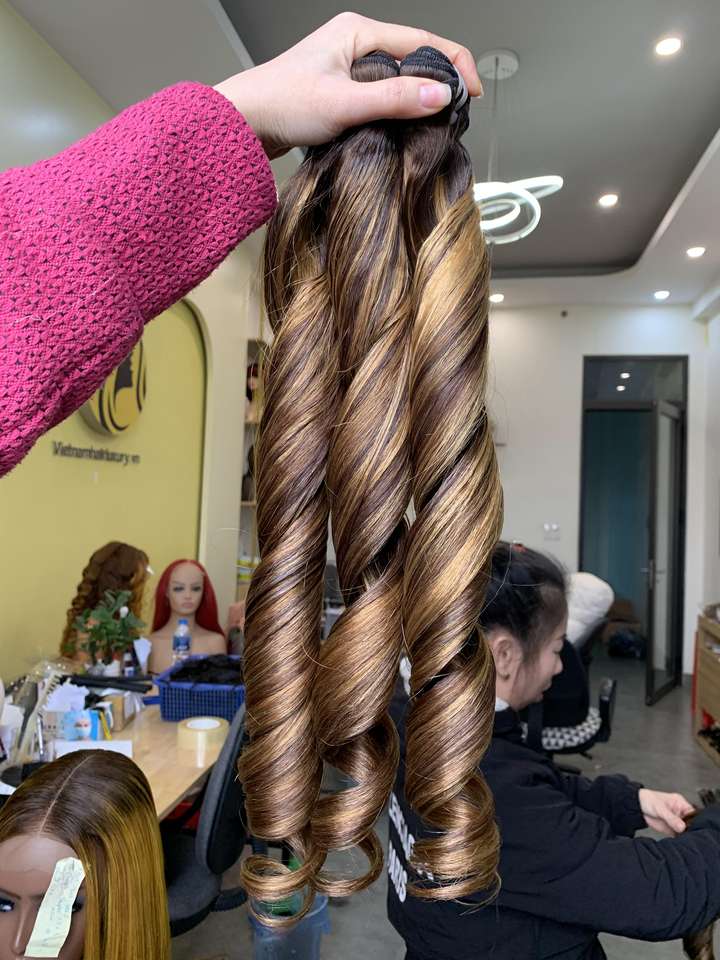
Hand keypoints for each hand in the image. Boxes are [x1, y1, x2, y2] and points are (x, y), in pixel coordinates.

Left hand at [214, 12, 482, 158]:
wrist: (241, 124)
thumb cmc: (281, 105)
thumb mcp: (345, 104)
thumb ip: (395, 100)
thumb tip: (441, 95)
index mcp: (359, 32)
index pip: (423, 40)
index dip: (454, 66)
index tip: (472, 94)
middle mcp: (355, 44)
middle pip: (414, 59)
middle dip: (438, 85)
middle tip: (454, 116)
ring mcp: (348, 68)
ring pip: (398, 81)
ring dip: (416, 103)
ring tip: (432, 126)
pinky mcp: (341, 91)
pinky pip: (381, 97)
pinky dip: (396, 113)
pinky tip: (401, 131)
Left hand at [639, 788, 694, 834]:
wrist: (637, 808)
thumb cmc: (648, 800)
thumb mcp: (661, 808)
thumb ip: (672, 818)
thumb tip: (682, 827)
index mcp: (681, 804)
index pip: (693, 814)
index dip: (696, 821)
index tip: (695, 828)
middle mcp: (680, 813)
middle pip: (691, 823)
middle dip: (691, 830)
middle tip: (688, 834)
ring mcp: (676, 822)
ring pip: (685, 831)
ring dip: (685, 835)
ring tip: (682, 837)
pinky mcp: (671, 829)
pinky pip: (678, 835)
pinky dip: (679, 839)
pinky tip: (678, 840)